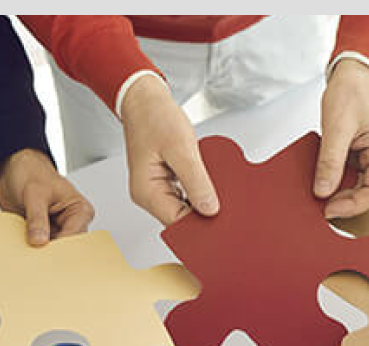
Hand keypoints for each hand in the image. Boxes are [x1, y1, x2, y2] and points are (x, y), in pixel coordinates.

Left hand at [0, 148, 94, 244]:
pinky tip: (22, 250)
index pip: (75, 237)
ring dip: (39, 253)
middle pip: (66, 248)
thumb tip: (39, 240)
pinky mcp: (42, 235)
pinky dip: (30, 251)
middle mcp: (71, 223)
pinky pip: (38, 249)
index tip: (45, 252)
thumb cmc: (30, 172)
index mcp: (79, 210)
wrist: (13, 169)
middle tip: (36, 255)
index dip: (60, 247)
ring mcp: (56, 231)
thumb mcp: (34, 193)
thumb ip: (37, 218)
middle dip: (51, 253)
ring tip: (27, 252)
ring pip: (51, 251)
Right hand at [121, 75, 218, 224]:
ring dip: (202, 200)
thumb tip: (210, 209)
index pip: (177, 223)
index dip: (200, 223)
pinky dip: (199, 189)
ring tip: (216, 186)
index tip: (221, 217)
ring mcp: (157, 188)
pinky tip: (208, 181)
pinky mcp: (166, 181)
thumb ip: (196, 181)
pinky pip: (186, 194)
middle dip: (203, 212)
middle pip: (181, 219)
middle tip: (224, 200)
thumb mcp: (181, 148)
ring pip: (186, 207)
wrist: (145, 99)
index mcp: (146, 192)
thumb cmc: (154, 117)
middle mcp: (149, 194)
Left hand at [316, 58, 368, 218]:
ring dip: (340, 196)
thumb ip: (330, 161)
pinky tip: (324, 185)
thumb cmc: (354, 91)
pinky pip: (351, 178)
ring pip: (359, 190)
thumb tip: (323, 191)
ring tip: (321, 198)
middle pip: (367, 195)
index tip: (328, 209)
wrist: (355, 75)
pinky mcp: (363, 158)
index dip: (351, 206)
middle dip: (345, 205)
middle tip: (321, 208)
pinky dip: (337, 184)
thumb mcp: (337, 126)